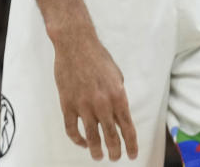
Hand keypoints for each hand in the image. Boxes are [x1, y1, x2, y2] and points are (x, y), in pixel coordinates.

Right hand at [52, 26, 138, 161]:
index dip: (131, 144)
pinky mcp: (67, 105)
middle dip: (115, 151)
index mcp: (118, 96)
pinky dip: (78, 140)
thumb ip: (118, 96)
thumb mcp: (117, 76)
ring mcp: (83, 105)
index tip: (132, 155)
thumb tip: (117, 113)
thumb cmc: (98, 57)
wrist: (76, 44)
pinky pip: (72, 129)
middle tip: (115, 158)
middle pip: (110, 136)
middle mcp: (102, 104)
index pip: (127, 127)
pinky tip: (83, 142)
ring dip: (96, 151)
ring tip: (98, 156)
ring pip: (91, 137)